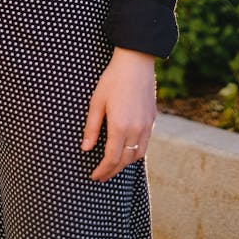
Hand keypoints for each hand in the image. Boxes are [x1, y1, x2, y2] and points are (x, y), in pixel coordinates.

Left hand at [81, 47, 156, 181]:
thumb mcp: (97, 102)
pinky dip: (135, 152)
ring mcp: (147, 125)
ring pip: (137, 155)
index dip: (102, 170)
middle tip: (101, 176)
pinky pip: (145, 143)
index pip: (111, 159)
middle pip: (125, 161)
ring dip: (125, 164)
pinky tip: (127, 150)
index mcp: (120, 126)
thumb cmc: (112, 79)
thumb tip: (85, 149)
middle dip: (112, 171)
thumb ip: (91, 127)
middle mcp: (136, 130)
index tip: (94, 176)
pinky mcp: (153, 119)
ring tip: (113, 166)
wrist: (136, 62)